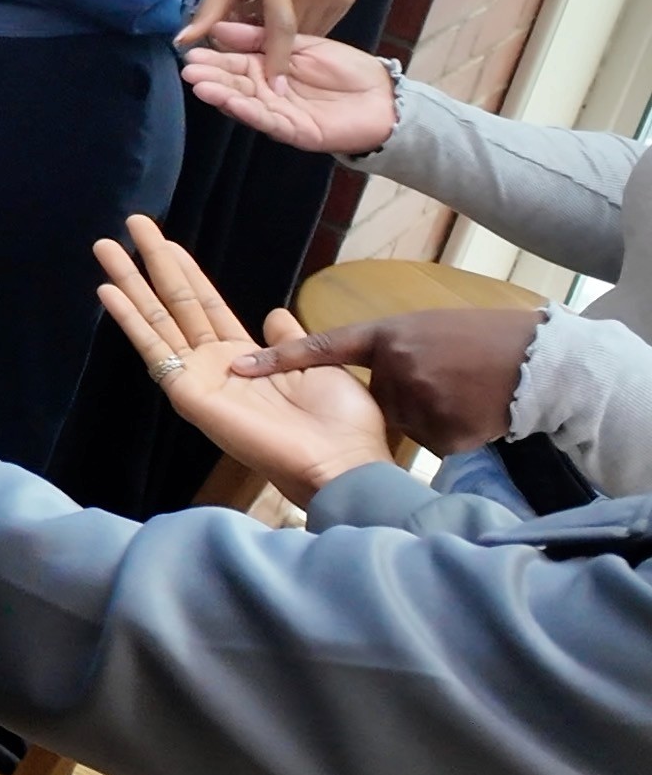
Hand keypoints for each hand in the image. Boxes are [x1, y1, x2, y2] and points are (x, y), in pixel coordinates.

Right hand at [92, 212, 392, 505]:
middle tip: (132, 223)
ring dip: (130, 280)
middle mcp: (214, 363)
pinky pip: (154, 348)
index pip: (207, 305)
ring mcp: (197, 377)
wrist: (342, 460)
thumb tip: (274, 314)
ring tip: (105, 245)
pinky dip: (129, 318)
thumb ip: (290, 339)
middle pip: (175, 302)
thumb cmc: (342, 421)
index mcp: (247, 358)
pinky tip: (109, 291)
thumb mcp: (321, 364)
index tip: (167, 241)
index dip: (187, 271)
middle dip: (152, 262)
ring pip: (156, 318)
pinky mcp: (187, 392)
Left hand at [181, 0, 352, 69]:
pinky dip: (307, 27)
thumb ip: (209, 13)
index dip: (276, 60)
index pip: (280, 28)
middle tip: (254, 36)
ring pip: (310, 34)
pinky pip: (323, 26)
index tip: (275, 88)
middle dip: (272, 44)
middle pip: (293, 34)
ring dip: (290, 37)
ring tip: (270, 17)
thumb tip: (181, 43)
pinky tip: (292, 10)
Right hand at [181, 19, 398, 156]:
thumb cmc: (348, 68)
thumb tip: (221, 29)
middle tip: (188, 70)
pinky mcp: (294, 131)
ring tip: (200, 87)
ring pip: (246, 104)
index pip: (236, 64)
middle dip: (211, 78)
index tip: (191, 51)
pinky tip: (230, 102)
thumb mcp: (304, 44)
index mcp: (269, 70)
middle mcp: (269, 92)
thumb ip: (266, 39)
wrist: (384, 96)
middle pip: (235, 85)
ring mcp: (280, 113)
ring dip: (222, 97)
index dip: (215, 59)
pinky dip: (248, 112)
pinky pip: (267, 121)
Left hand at [235, 305, 545, 455]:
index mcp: (387, 337)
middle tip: (437, 390)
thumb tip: (333, 356)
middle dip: (401, 403)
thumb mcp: (423, 332)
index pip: (322, 350)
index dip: (278, 360)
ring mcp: (417, 401)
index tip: (236, 369)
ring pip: (404, 424)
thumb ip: (381, 349)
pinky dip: (452, 434)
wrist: (537, 364)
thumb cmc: (481, 342)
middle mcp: (395, 368)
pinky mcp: (441, 432)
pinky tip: (475, 414)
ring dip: (430, 417)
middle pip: (376, 402)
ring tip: (464, 397)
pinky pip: (432, 442)